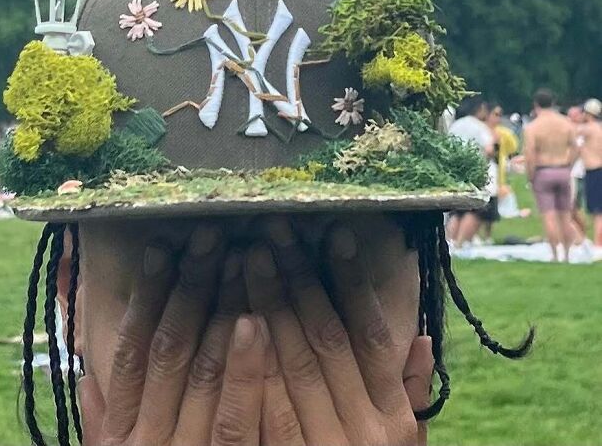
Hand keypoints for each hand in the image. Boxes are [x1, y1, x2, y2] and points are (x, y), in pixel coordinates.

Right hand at [78, 225, 267, 445]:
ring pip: (204, 369)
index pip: (130, 350)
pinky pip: (236, 414)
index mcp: (122, 430)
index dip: (145, 295)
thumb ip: (103, 422)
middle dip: (189, 284)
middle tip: (209, 235)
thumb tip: (85, 378)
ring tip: (240, 259)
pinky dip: (246, 366)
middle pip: (168, 347)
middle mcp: (148, 437)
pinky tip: (256, 322)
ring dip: (222, 309)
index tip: (160, 246)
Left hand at [247, 217, 428, 445]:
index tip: (335, 233)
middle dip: (296, 278)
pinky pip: (257, 413)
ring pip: (288, 364)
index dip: (352, 281)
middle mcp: (361, 431)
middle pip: (323, 339)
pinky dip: (243, 364)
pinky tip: (229, 320)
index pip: (370, 335)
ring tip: (241, 255)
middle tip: (272, 229)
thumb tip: (424, 337)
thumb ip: (407, 394)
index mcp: (390, 418)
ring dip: (263, 305)